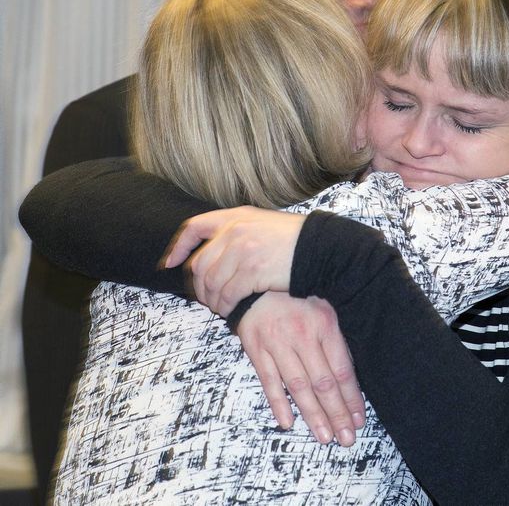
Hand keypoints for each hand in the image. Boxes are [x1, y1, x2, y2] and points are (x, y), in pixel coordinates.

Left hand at [163, 206, 305, 315]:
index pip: (195, 227)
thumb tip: (215, 253)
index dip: (179, 247)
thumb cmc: (295, 241)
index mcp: (236, 216)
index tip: (170, 263)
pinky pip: (228, 295)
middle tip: (206, 300)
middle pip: (200, 263)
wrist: (320, 248)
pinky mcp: (252, 270)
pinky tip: (232, 311)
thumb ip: (238, 232)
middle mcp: (235, 230)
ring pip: (211, 283)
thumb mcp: (263, 224)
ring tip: (222, 308)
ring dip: (213, 301)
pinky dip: (226, 307)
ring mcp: (243, 249)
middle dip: (198, 286)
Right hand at [237, 292, 365, 446]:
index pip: (342, 369)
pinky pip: (269, 381)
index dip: (351, 397)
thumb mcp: (324, 307)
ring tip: (325, 436)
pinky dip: (278, 403)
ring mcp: (277, 343)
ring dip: (312, 414)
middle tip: (346, 438)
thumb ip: (335, 338)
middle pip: (322, 382)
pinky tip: (288, 422)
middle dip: (336, 414)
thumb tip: (349, 375)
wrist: (257, 282)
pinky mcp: (256, 349)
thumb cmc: (296, 295)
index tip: (359, 419)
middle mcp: (302, 336)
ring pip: (298, 386)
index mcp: (324, 325)